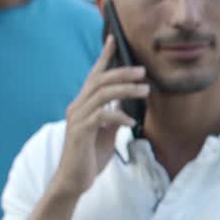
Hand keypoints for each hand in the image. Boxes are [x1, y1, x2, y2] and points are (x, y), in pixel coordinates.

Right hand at [49, 37, 148, 197]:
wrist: (74, 180)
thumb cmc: (90, 155)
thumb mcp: (106, 132)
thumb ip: (113, 115)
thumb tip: (126, 103)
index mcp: (84, 104)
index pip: (94, 75)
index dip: (104, 56)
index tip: (114, 39)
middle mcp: (77, 107)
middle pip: (99, 80)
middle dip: (122, 72)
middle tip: (143, 71)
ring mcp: (77, 119)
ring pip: (101, 95)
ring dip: (125, 90)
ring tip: (145, 90)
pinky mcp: (80, 133)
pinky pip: (100, 117)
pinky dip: (117, 115)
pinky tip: (130, 121)